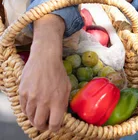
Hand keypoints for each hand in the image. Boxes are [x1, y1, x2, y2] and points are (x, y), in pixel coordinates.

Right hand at [19, 15, 69, 132]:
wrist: (45, 58)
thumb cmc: (58, 72)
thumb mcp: (67, 87)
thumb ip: (63, 103)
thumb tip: (59, 116)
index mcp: (57, 100)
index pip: (54, 123)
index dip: (55, 128)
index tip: (55, 127)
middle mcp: (43, 101)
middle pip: (39, 123)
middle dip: (43, 126)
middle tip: (45, 124)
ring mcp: (31, 97)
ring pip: (30, 117)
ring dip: (35, 118)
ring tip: (40, 115)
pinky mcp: (22, 93)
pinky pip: (23, 108)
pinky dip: (28, 111)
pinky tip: (33, 107)